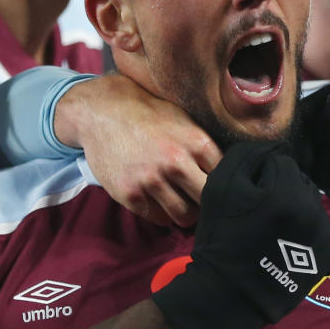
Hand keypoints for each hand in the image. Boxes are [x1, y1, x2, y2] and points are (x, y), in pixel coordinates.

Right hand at [54, 73, 219, 226]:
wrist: (102, 110)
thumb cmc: (146, 113)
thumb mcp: (183, 119)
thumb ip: (203, 146)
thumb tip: (228, 172)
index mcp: (196, 143)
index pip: (225, 179)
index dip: (223, 185)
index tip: (218, 187)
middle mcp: (176, 162)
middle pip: (208, 202)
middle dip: (207, 203)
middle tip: (200, 200)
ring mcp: (152, 180)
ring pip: (184, 216)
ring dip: (184, 212)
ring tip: (180, 202)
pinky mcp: (130, 194)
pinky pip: (157, 218)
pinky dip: (160, 212)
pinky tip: (158, 199)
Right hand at [153, 141, 329, 328]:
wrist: (229, 293)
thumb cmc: (222, 236)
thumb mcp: (220, 186)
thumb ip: (246, 155)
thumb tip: (271, 148)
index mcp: (288, 191)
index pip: (280, 164)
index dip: (259, 178)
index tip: (246, 199)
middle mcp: (314, 210)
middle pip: (299, 182)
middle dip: (281, 191)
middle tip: (259, 214)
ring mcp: (326, 234)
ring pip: (311, 204)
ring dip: (295, 209)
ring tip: (273, 230)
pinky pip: (321, 227)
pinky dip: (307, 230)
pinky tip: (287, 244)